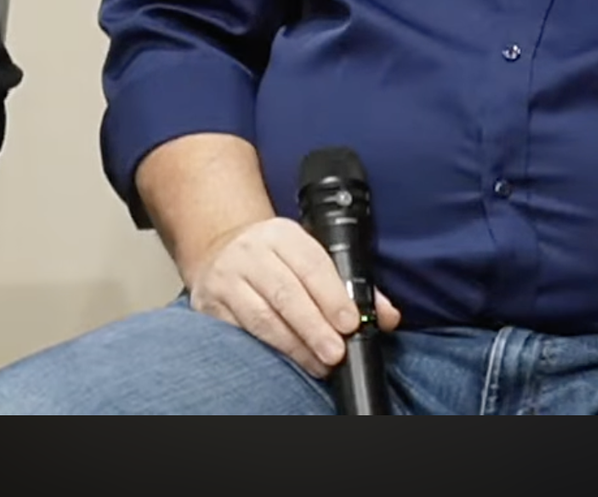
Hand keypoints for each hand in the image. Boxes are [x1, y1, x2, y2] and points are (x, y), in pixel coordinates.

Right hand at [184, 217, 401, 379]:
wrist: (222, 250)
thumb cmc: (276, 260)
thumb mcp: (310, 257)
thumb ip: (350, 285)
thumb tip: (387, 316)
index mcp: (281, 235)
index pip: (310, 264)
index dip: (331, 296)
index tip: (350, 324)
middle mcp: (250, 252)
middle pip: (285, 293)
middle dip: (314, 327)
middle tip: (335, 352)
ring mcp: (227, 278)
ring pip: (262, 317)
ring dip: (293, 345)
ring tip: (317, 363)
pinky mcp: (210, 304)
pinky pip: (240, 331)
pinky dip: (266, 349)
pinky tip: (285, 360)